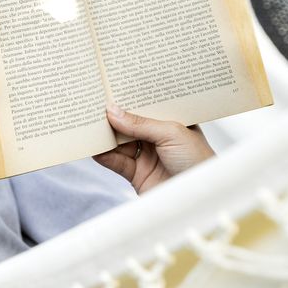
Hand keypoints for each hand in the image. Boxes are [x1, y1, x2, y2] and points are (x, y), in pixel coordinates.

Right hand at [94, 104, 213, 194]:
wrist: (199, 199)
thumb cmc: (198, 161)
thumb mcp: (171, 133)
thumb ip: (140, 123)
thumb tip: (112, 111)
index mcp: (171, 121)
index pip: (146, 106)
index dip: (129, 99)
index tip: (110, 89)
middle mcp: (158, 137)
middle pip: (129, 124)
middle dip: (112, 116)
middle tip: (93, 105)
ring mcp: (146, 156)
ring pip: (119, 142)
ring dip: (105, 136)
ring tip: (88, 125)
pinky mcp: (137, 174)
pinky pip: (116, 162)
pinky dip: (104, 155)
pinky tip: (94, 148)